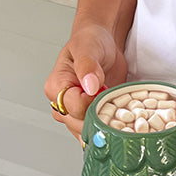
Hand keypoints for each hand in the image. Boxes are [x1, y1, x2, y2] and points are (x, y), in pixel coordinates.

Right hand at [43, 22, 128, 143]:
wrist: (102, 43)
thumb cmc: (90, 42)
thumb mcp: (88, 47)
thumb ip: (87, 66)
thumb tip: (90, 85)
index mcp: (56, 87)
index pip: (73, 107)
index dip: (92, 103)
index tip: (104, 91)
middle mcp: (62, 103)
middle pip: (79, 125)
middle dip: (100, 118)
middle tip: (117, 102)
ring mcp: (77, 113)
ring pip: (88, 133)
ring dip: (106, 127)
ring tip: (120, 111)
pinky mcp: (90, 116)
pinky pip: (97, 132)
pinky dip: (109, 131)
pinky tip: (120, 124)